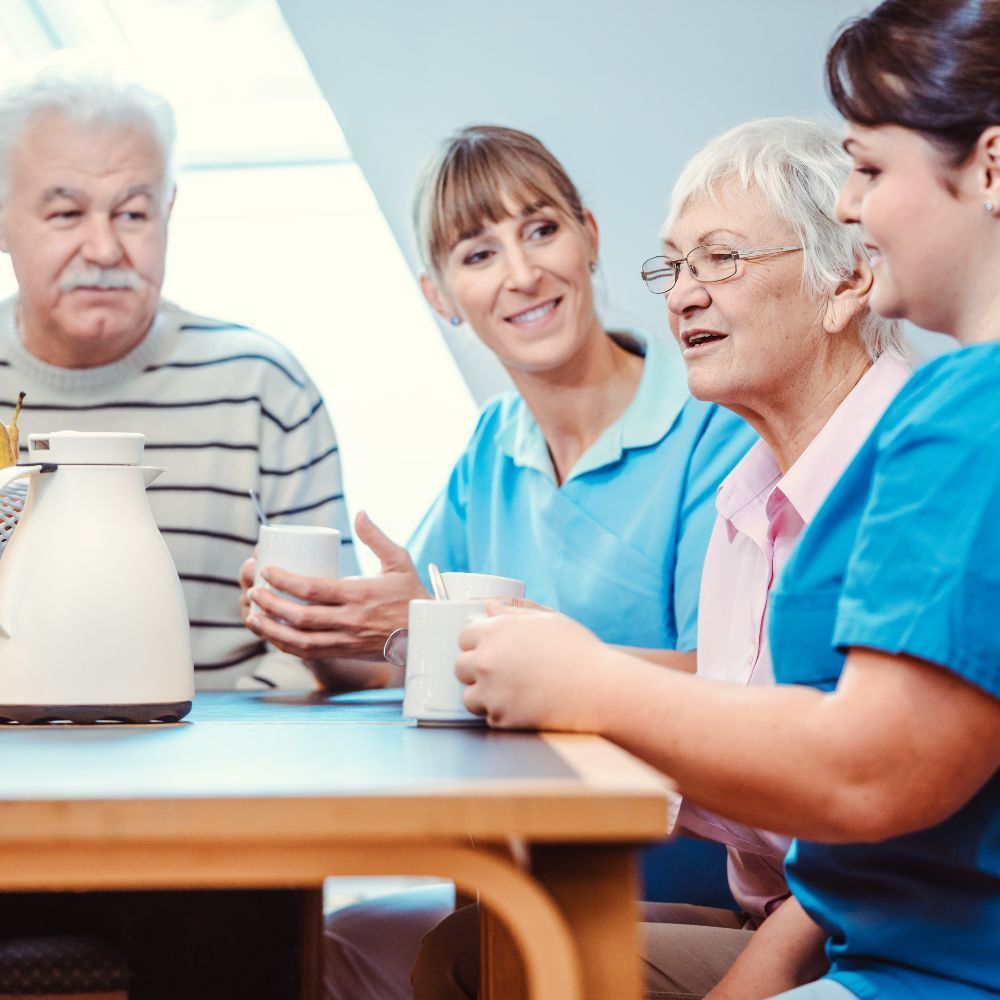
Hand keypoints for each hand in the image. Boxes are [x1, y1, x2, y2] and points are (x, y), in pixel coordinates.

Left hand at [243, 511, 429, 660]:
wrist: (425, 633)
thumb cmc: (411, 594)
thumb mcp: (399, 561)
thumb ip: (376, 537)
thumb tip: (359, 513)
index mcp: (360, 594)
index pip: (313, 589)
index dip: (285, 581)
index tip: (268, 571)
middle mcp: (351, 620)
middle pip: (301, 616)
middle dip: (271, 605)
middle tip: (255, 593)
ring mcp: (346, 640)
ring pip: (300, 640)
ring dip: (272, 630)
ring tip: (252, 617)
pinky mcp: (344, 652)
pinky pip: (309, 653)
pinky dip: (286, 646)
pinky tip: (272, 636)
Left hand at [455, 605, 613, 729]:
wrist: (599, 690)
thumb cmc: (578, 651)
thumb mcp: (547, 620)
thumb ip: (513, 612)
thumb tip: (488, 607)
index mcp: (495, 631)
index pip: (464, 636)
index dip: (478, 642)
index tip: (490, 649)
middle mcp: (487, 660)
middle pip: (460, 666)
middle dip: (475, 669)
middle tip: (501, 673)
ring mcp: (491, 692)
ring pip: (469, 696)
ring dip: (484, 695)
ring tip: (512, 693)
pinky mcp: (501, 718)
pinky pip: (489, 717)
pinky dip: (501, 714)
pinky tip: (523, 707)